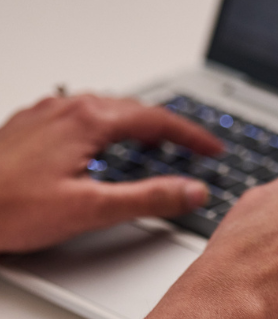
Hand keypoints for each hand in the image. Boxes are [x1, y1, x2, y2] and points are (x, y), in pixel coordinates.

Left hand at [0, 93, 221, 252]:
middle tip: (195, 148)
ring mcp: (46, 114)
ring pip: (107, 110)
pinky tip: (105, 146)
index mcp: (88, 121)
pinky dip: (108, 128)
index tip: (214, 148)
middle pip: (135, 110)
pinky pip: (82, 116)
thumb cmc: (5, 207)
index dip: (193, 136)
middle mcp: (67, 108)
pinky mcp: (29, 126)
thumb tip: (192, 191)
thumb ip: (149, 199)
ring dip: (139, 126)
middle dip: (170, 129)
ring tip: (158, 146)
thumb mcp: (90, 210)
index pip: (158, 120)